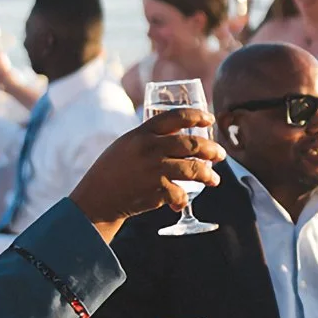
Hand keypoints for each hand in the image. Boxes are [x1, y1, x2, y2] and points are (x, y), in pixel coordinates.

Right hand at [70, 108, 223, 238]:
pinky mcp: (156, 190)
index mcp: (142, 132)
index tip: (210, 118)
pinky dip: (183, 199)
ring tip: (214, 180)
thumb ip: (151, 138)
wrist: (97, 198)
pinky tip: (181, 202)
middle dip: (212, 149)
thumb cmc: (114, 169)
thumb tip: (181, 133)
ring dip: (208, 175)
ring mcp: (154, 169)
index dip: (197, 115)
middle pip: (192, 144)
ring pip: (193, 169)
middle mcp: (150, 147)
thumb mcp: (128, 144)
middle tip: (220, 155)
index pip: (176, 116)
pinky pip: (181, 193)